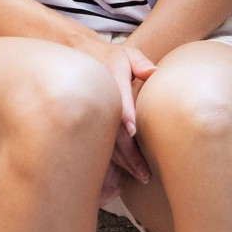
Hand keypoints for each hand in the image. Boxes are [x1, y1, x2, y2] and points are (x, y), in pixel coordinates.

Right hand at [90, 43, 155, 184]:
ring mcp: (92, 115)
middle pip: (113, 130)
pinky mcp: (89, 124)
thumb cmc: (111, 58)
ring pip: (106, 143)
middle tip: (145, 172)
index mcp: (110, 80)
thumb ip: (141, 63)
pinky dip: (113, 160)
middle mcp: (100, 101)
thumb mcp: (126, 55)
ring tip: (141, 176)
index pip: (118, 99)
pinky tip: (125, 172)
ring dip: (123, 161)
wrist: (76, 58)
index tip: (133, 131)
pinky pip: (99, 145)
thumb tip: (154, 73)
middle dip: (129, 153)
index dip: (125, 114)